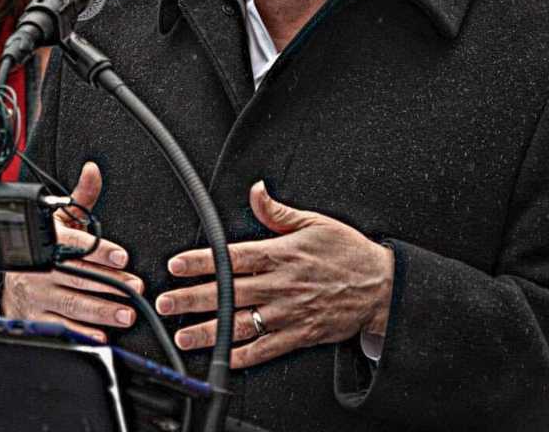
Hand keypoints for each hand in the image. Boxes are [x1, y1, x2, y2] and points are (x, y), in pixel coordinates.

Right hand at [2, 162, 142, 342]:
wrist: (11, 283)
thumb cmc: (46, 249)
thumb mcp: (59, 221)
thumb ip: (81, 199)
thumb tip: (93, 170)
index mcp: (49, 242)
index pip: (74, 245)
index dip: (99, 252)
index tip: (123, 258)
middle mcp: (41, 270)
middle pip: (77, 277)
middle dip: (110, 284)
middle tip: (136, 288)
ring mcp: (37, 296)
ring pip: (72, 303)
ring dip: (101, 310)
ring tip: (127, 314)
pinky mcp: (37, 319)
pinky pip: (61, 327)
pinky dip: (82, 332)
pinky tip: (101, 334)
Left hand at [155, 180, 393, 367]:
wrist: (382, 287)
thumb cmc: (348, 253)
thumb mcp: (315, 222)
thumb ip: (278, 212)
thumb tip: (257, 191)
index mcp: (281, 255)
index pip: (232, 258)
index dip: (201, 262)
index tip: (176, 265)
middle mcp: (281, 285)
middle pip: (228, 293)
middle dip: (193, 299)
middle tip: (166, 302)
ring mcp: (289, 313)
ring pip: (241, 324)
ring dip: (209, 331)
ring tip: (183, 336)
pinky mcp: (299, 335)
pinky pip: (265, 348)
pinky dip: (242, 355)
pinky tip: (222, 357)